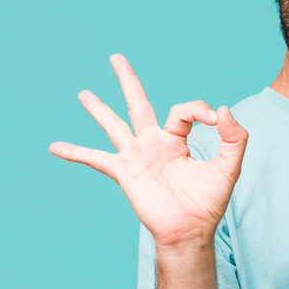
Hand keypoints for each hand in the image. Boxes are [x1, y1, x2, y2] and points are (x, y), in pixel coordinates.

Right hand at [49, 54, 247, 249]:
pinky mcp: (124, 172)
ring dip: (98, 109)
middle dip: (128, 80)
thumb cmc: (209, 202)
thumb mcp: (229, 165)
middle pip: (138, 104)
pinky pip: (95, 159)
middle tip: (116, 57)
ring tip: (84, 93)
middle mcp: (153, 144)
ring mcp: (136, 156)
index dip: (199, 110)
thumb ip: (234, 137)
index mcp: (177, 140)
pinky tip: (54, 146)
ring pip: (114, 124)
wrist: (190, 230)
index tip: (214, 119)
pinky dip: (74, 152)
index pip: (183, 111)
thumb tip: (223, 110)